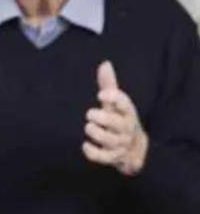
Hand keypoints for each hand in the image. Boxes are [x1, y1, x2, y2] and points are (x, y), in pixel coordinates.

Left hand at [82, 61, 148, 175]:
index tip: (101, 94)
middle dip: (102, 118)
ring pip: (109, 140)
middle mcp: (125, 128)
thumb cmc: (120, 120)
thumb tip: (105, 63)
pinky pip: (103, 157)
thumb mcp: (116, 104)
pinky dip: (93, 152)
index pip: (124, 103)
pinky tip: (85, 145)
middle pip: (117, 124)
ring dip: (96, 133)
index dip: (114, 98)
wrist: (136, 150)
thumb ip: (109, 85)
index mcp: (127, 112)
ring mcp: (120, 144)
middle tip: (90, 114)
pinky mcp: (113, 157)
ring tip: (89, 127)